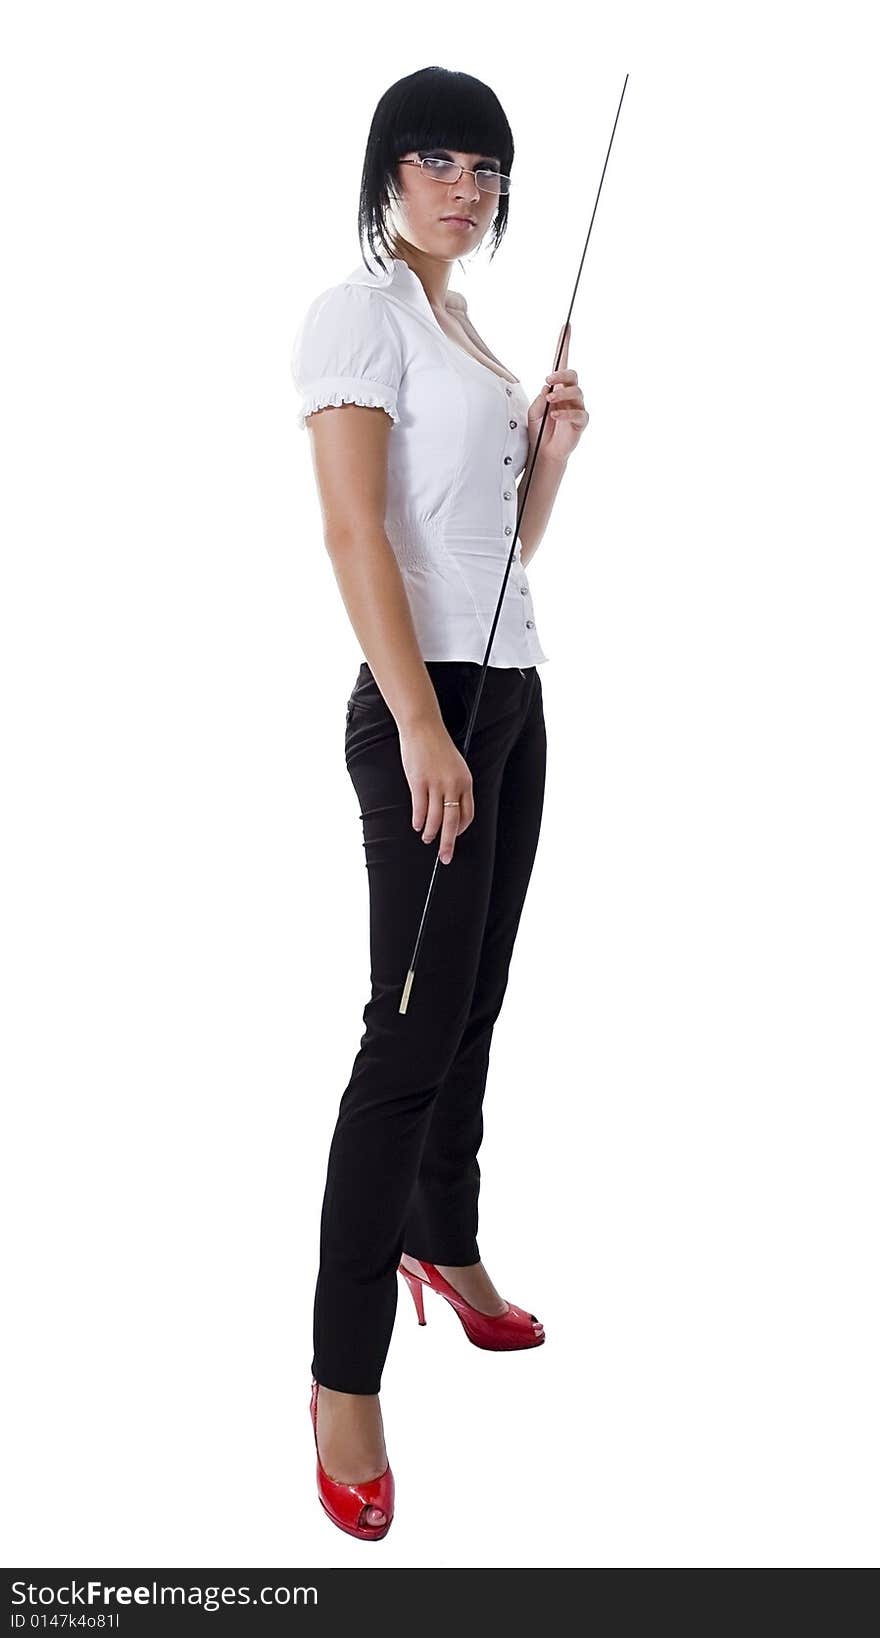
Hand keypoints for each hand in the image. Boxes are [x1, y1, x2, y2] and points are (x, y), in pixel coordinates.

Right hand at [399, 720, 474, 864]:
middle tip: (445, 857)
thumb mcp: (454, 766)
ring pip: (435, 819)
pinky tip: (416, 826)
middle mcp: (454, 785)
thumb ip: (454, 785)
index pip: (468, 814)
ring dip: (430, 833)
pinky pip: (420, 809)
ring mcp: (436, 784)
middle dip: (449, 843)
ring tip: (426, 839)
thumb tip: (448, 807)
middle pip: (454, 823)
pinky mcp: (419, 782)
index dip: (461, 829)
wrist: (423, 727)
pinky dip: (418, 821)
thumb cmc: (437, 746)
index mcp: (465, 782)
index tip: (454, 836)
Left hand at [525, 321, 588, 465]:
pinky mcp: (581, 422)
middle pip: (572, 375)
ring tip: (549, 402)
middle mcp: (570, 395)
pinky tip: (554, 415)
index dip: (564, 344)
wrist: (543, 452)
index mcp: (557, 388)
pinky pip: (578, 413)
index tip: (566, 326)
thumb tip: (548, 388)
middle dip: (561, 375)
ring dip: (562, 394)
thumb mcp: (533, 410)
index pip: (562, 362)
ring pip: (577, 392)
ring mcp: (577, 407)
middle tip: (548, 381)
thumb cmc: (538, 429)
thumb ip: (540, 398)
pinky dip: (565, 413)